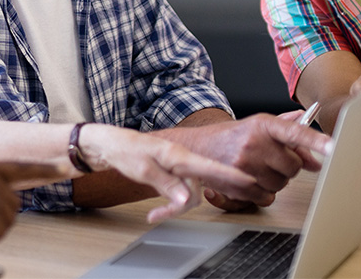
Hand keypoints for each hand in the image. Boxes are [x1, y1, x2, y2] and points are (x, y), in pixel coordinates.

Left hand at [78, 125, 255, 222]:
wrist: (110, 145)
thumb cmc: (125, 150)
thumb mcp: (143, 169)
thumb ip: (167, 184)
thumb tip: (187, 200)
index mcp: (178, 155)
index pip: (209, 166)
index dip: (231, 175)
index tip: (250, 180)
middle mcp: (182, 161)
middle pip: (201, 186)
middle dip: (192, 201)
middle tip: (175, 210)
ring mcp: (178, 168)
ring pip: (189, 195)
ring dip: (174, 208)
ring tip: (154, 215)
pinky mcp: (172, 174)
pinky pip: (180, 193)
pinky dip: (170, 205)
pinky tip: (156, 212)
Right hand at [185, 114, 331, 208]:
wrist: (198, 148)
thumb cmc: (232, 137)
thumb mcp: (260, 128)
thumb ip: (291, 136)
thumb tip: (316, 155)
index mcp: (263, 125)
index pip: (294, 132)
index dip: (315, 141)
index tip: (333, 146)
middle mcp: (254, 143)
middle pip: (293, 167)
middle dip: (287, 167)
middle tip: (272, 160)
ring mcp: (244, 165)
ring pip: (281, 184)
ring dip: (275, 181)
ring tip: (258, 169)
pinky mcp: (237, 184)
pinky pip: (266, 197)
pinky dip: (262, 193)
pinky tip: (251, 180)